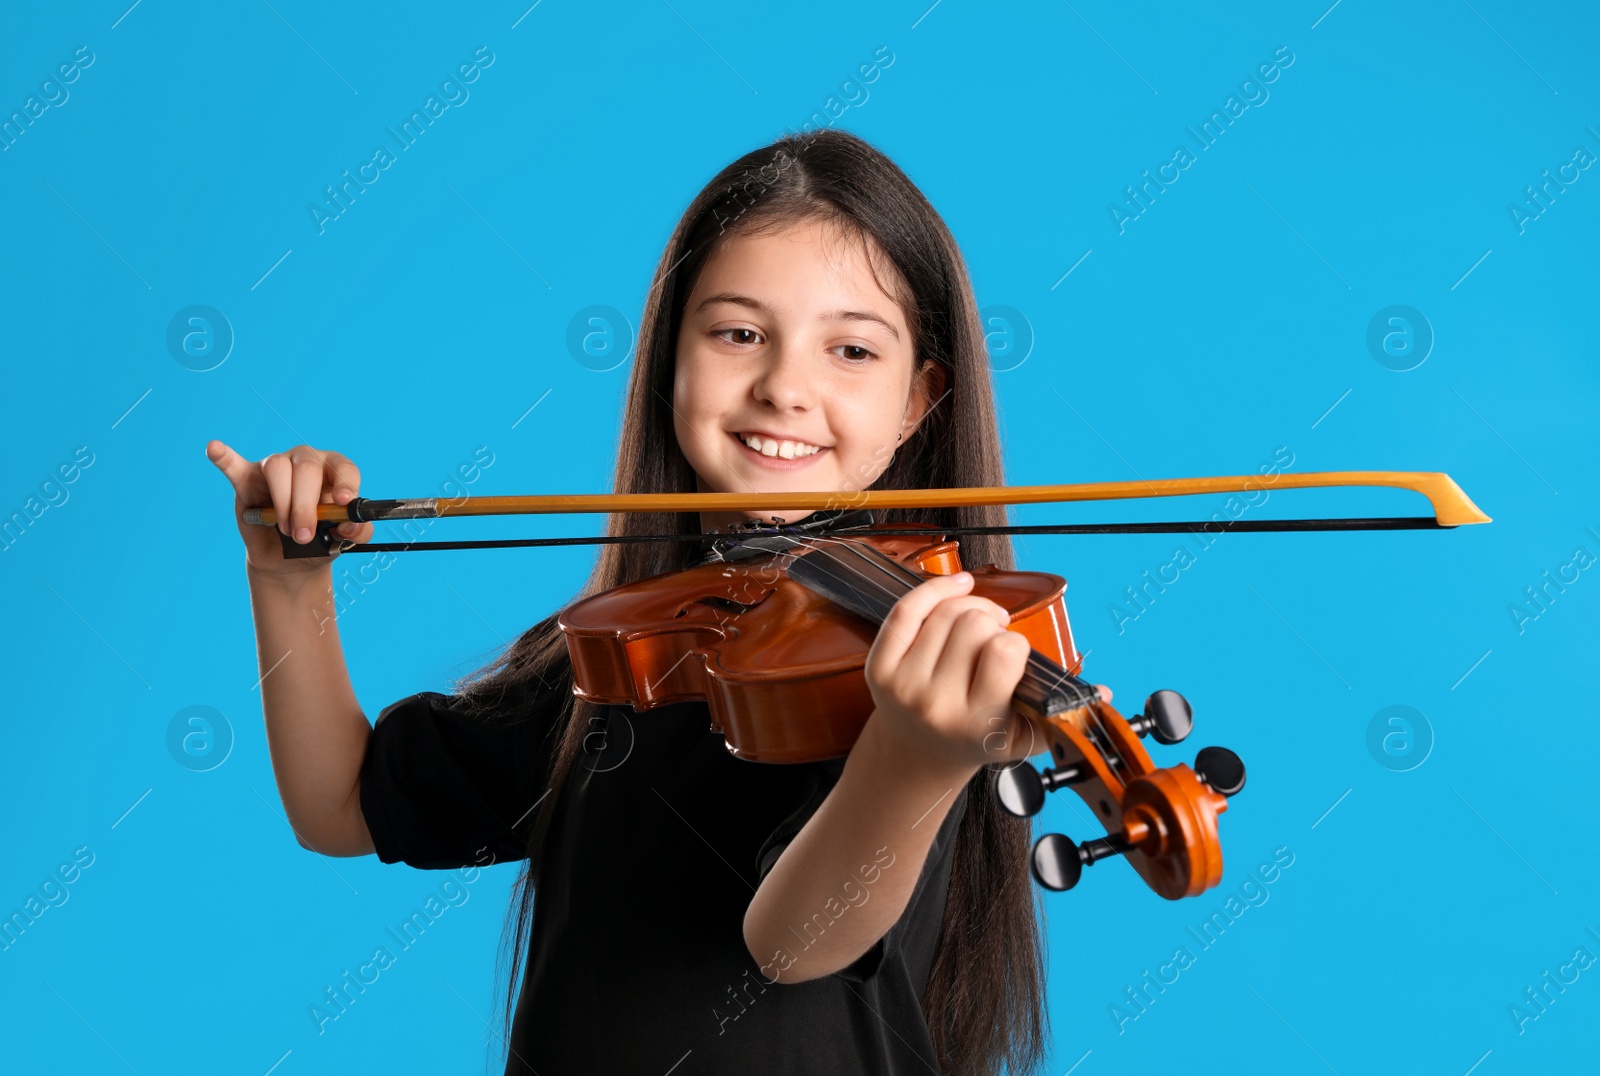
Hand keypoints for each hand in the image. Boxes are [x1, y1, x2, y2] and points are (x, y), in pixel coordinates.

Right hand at [206, 440, 373, 576]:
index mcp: (335, 473)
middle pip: (307, 468)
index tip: (344, 502)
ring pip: (278, 467)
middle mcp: (307, 462)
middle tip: (304, 535)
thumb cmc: (321, 542)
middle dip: (306, 506)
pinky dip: (224, 456)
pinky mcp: (247, 479)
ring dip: (283, 503)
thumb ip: (357, 532)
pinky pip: (234, 464)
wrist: (290, 562)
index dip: (345, 483)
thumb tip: (354, 523)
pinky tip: (215, 448)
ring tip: (285, 529)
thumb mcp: (343, 541)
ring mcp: (275, 468)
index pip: (344, 468)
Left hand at [863, 571, 1111, 774]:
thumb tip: (1104, 696)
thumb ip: (1061, 717)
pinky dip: (934, 589)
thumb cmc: (973, 740)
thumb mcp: (1020, 739)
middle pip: (974, 623)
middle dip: (992, 621)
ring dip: (969, 606)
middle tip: (994, 637)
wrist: (915, 756)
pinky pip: (906, 610)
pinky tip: (956, 587)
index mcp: (977, 722)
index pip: (1004, 651)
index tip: (1013, 652)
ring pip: (944, 611)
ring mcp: (904, 685)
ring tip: (977, 622)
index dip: (1015, 642)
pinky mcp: (878, 668)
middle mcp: (936, 704)